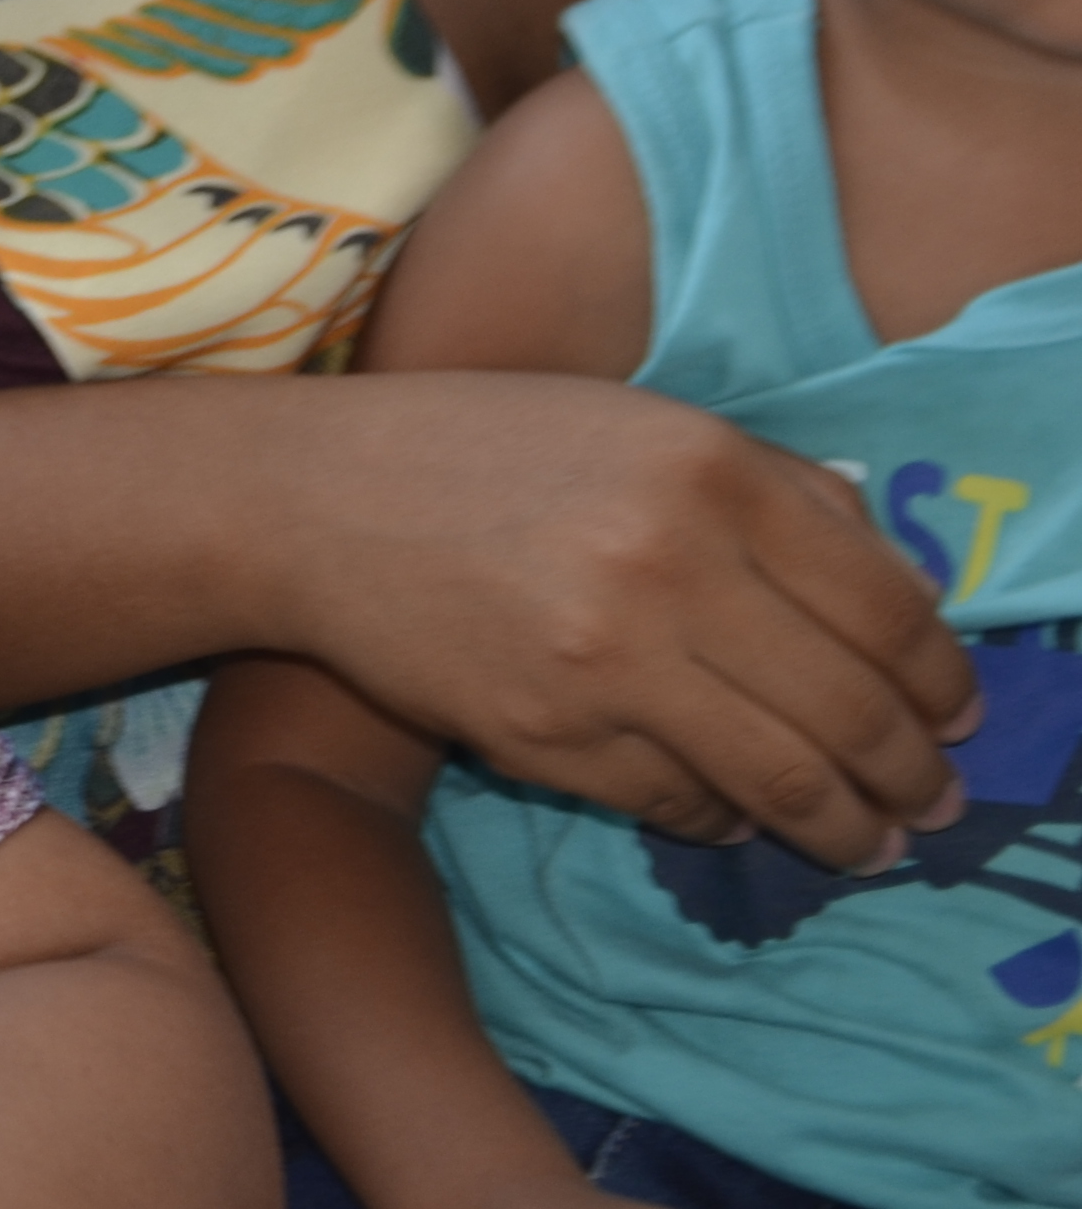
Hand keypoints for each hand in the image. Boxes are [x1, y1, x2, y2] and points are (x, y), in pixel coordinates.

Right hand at [280, 372, 976, 871]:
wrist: (306, 501)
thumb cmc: (477, 447)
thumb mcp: (638, 421)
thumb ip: (774, 487)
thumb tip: (897, 590)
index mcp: (711, 470)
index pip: (889, 608)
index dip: (944, 683)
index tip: (958, 719)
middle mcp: (670, 563)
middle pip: (855, 709)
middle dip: (914, 776)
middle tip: (932, 806)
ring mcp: (606, 659)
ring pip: (784, 779)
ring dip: (847, 829)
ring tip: (867, 844)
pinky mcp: (546, 736)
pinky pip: (679, 802)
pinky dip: (725, 819)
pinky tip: (736, 815)